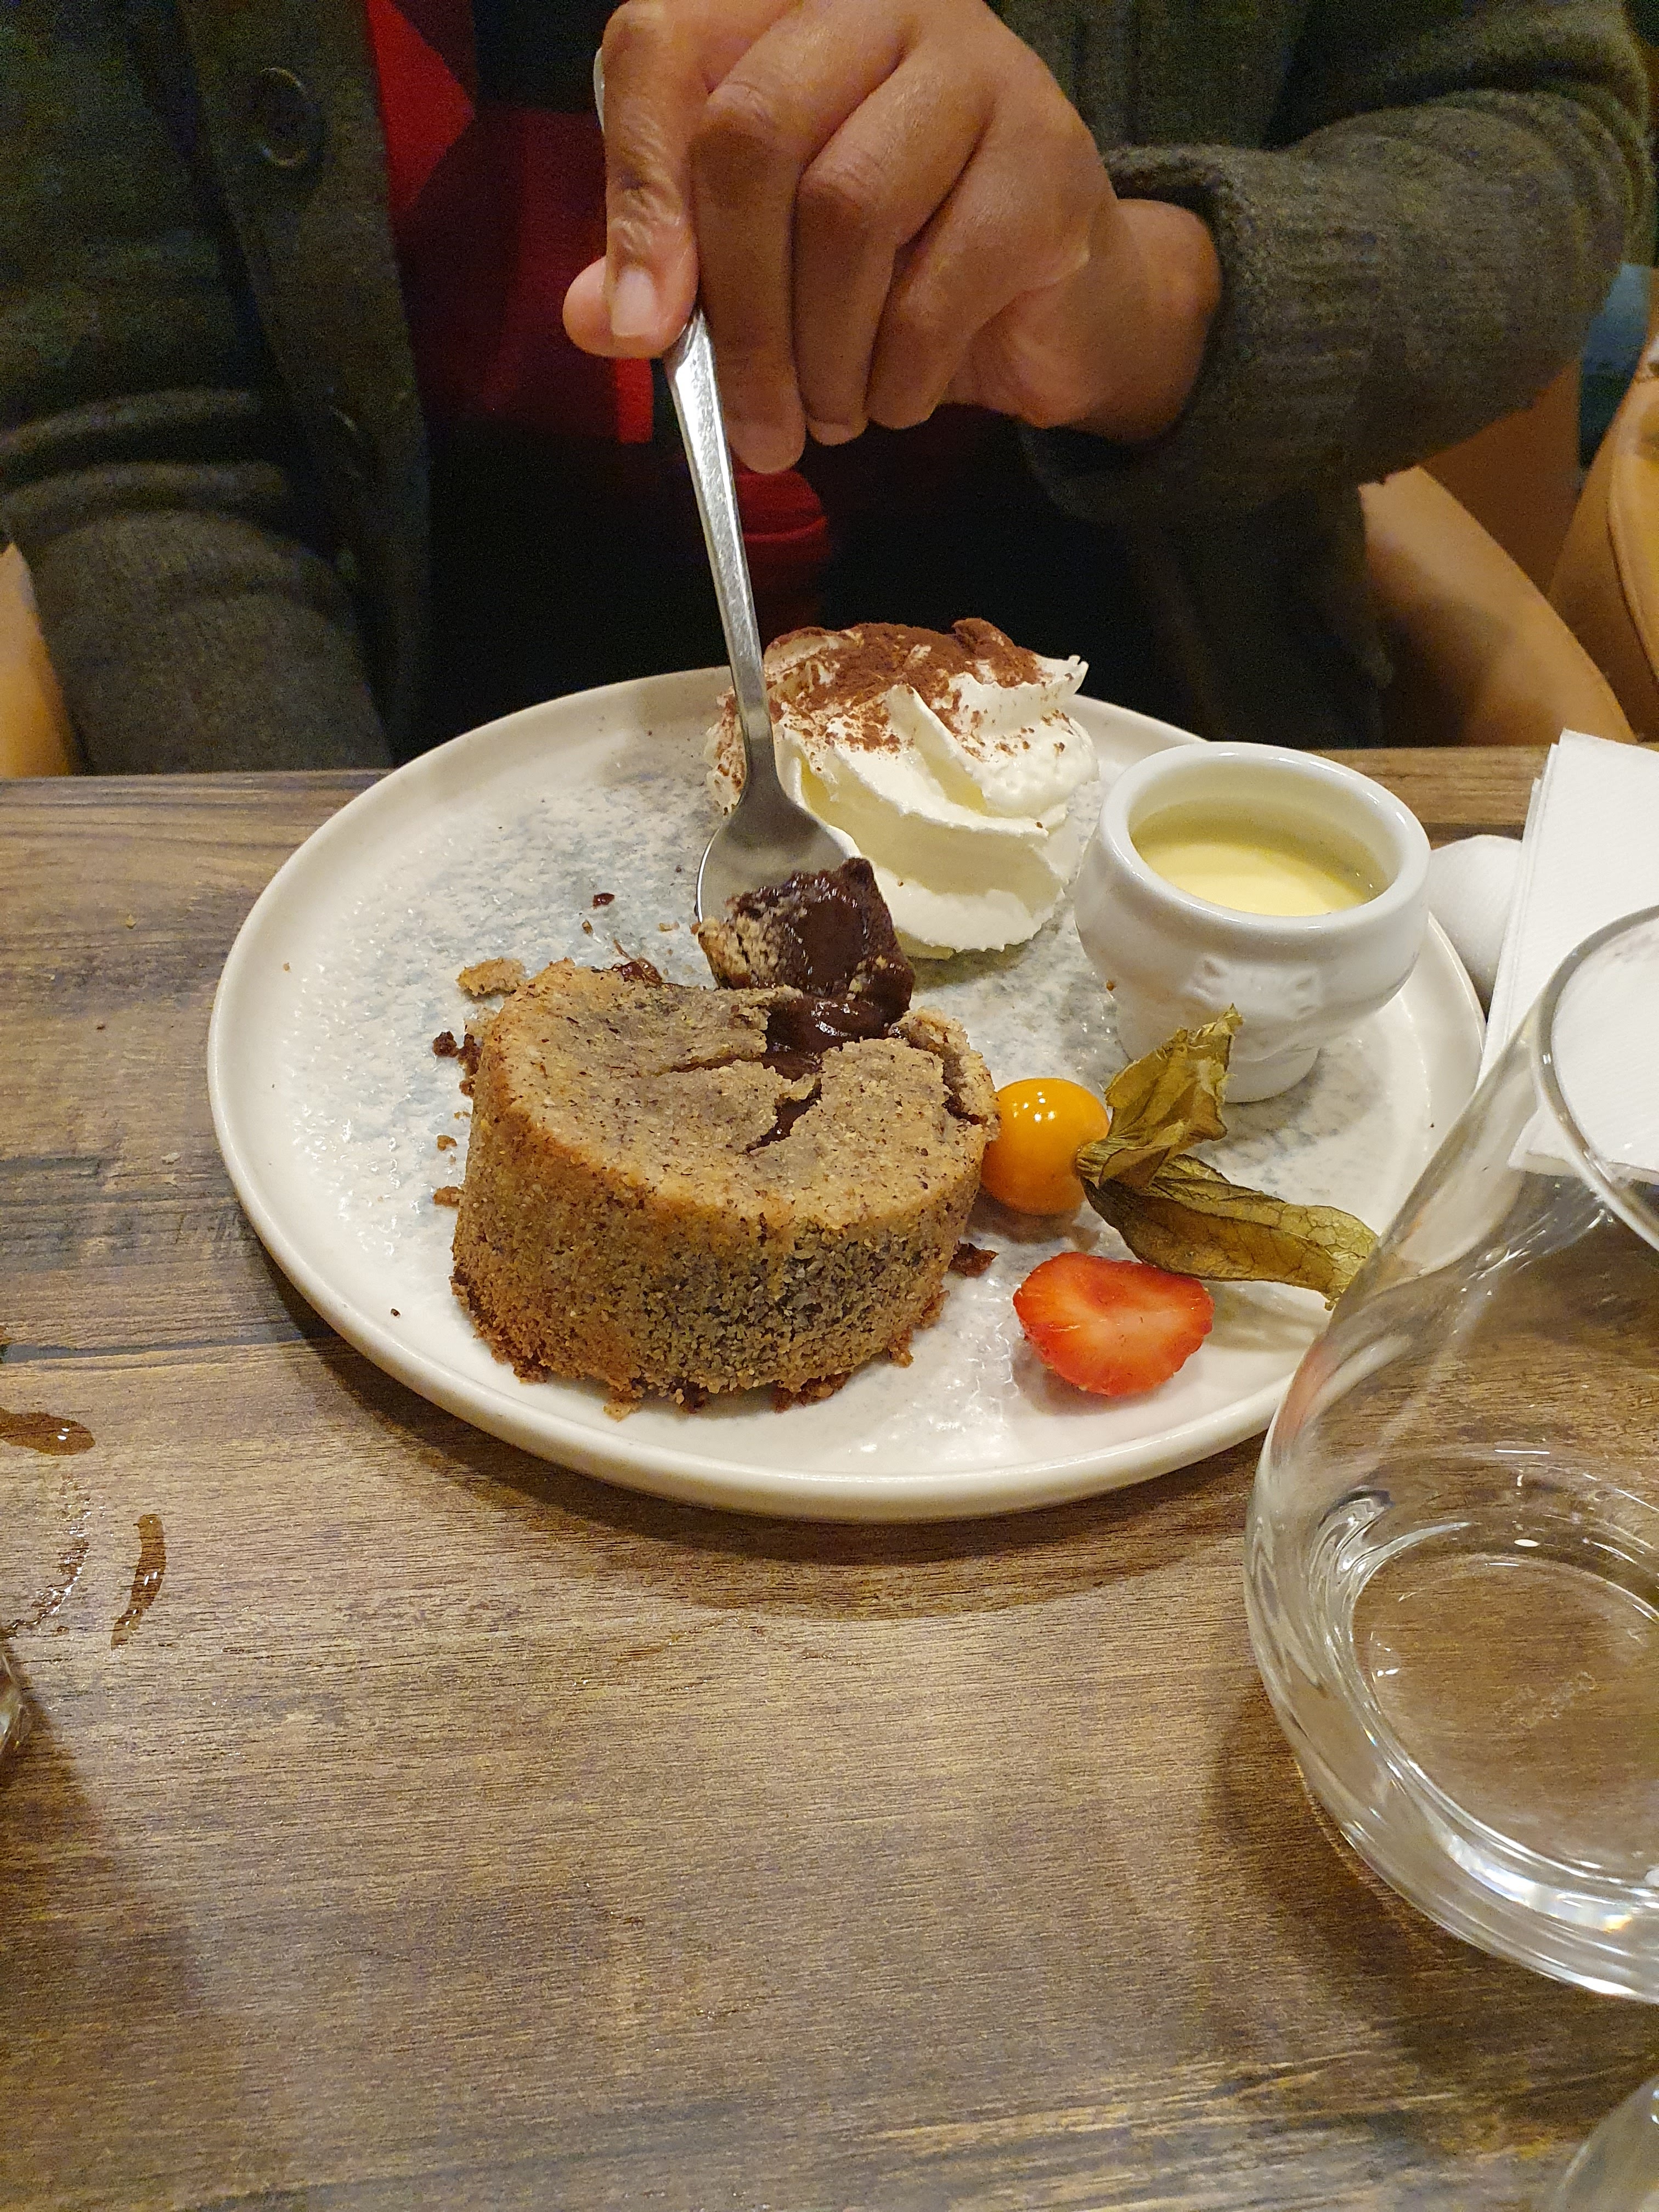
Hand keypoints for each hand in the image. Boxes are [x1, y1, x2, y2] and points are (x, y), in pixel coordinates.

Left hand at [563, 0, 1220, 470]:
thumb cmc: (894, 272)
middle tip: (747, 423)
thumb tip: (598, 319)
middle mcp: (880, 6)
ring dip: (820, 356)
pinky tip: (891, 402)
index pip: (664, 46)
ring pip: (846, 210)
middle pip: (754, 132)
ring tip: (825, 418)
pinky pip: (936, 290)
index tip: (641, 324)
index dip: (638, 191)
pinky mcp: (1046, 167)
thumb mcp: (763, 266)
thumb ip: (672, 273)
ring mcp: (977, 74)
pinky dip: (895, 378)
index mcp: (784, 7)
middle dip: (738, 311)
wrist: (1057, 308)